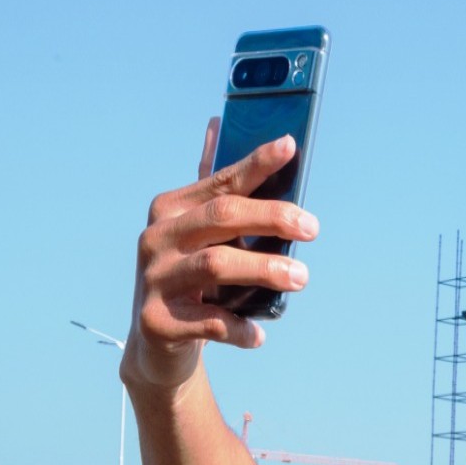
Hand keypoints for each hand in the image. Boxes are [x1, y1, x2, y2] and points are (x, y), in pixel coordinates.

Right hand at [121, 123, 315, 393]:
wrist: (156, 342)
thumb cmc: (192, 276)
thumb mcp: (200, 232)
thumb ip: (215, 185)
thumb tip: (219, 122)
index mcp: (171, 209)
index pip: (222, 181)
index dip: (257, 164)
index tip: (291, 147)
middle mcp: (156, 238)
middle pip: (222, 217)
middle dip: (273, 217)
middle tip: (313, 228)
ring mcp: (153, 279)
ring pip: (216, 264)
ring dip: (265, 269)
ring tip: (301, 277)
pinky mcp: (156, 321)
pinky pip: (209, 321)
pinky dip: (240, 327)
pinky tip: (260, 334)